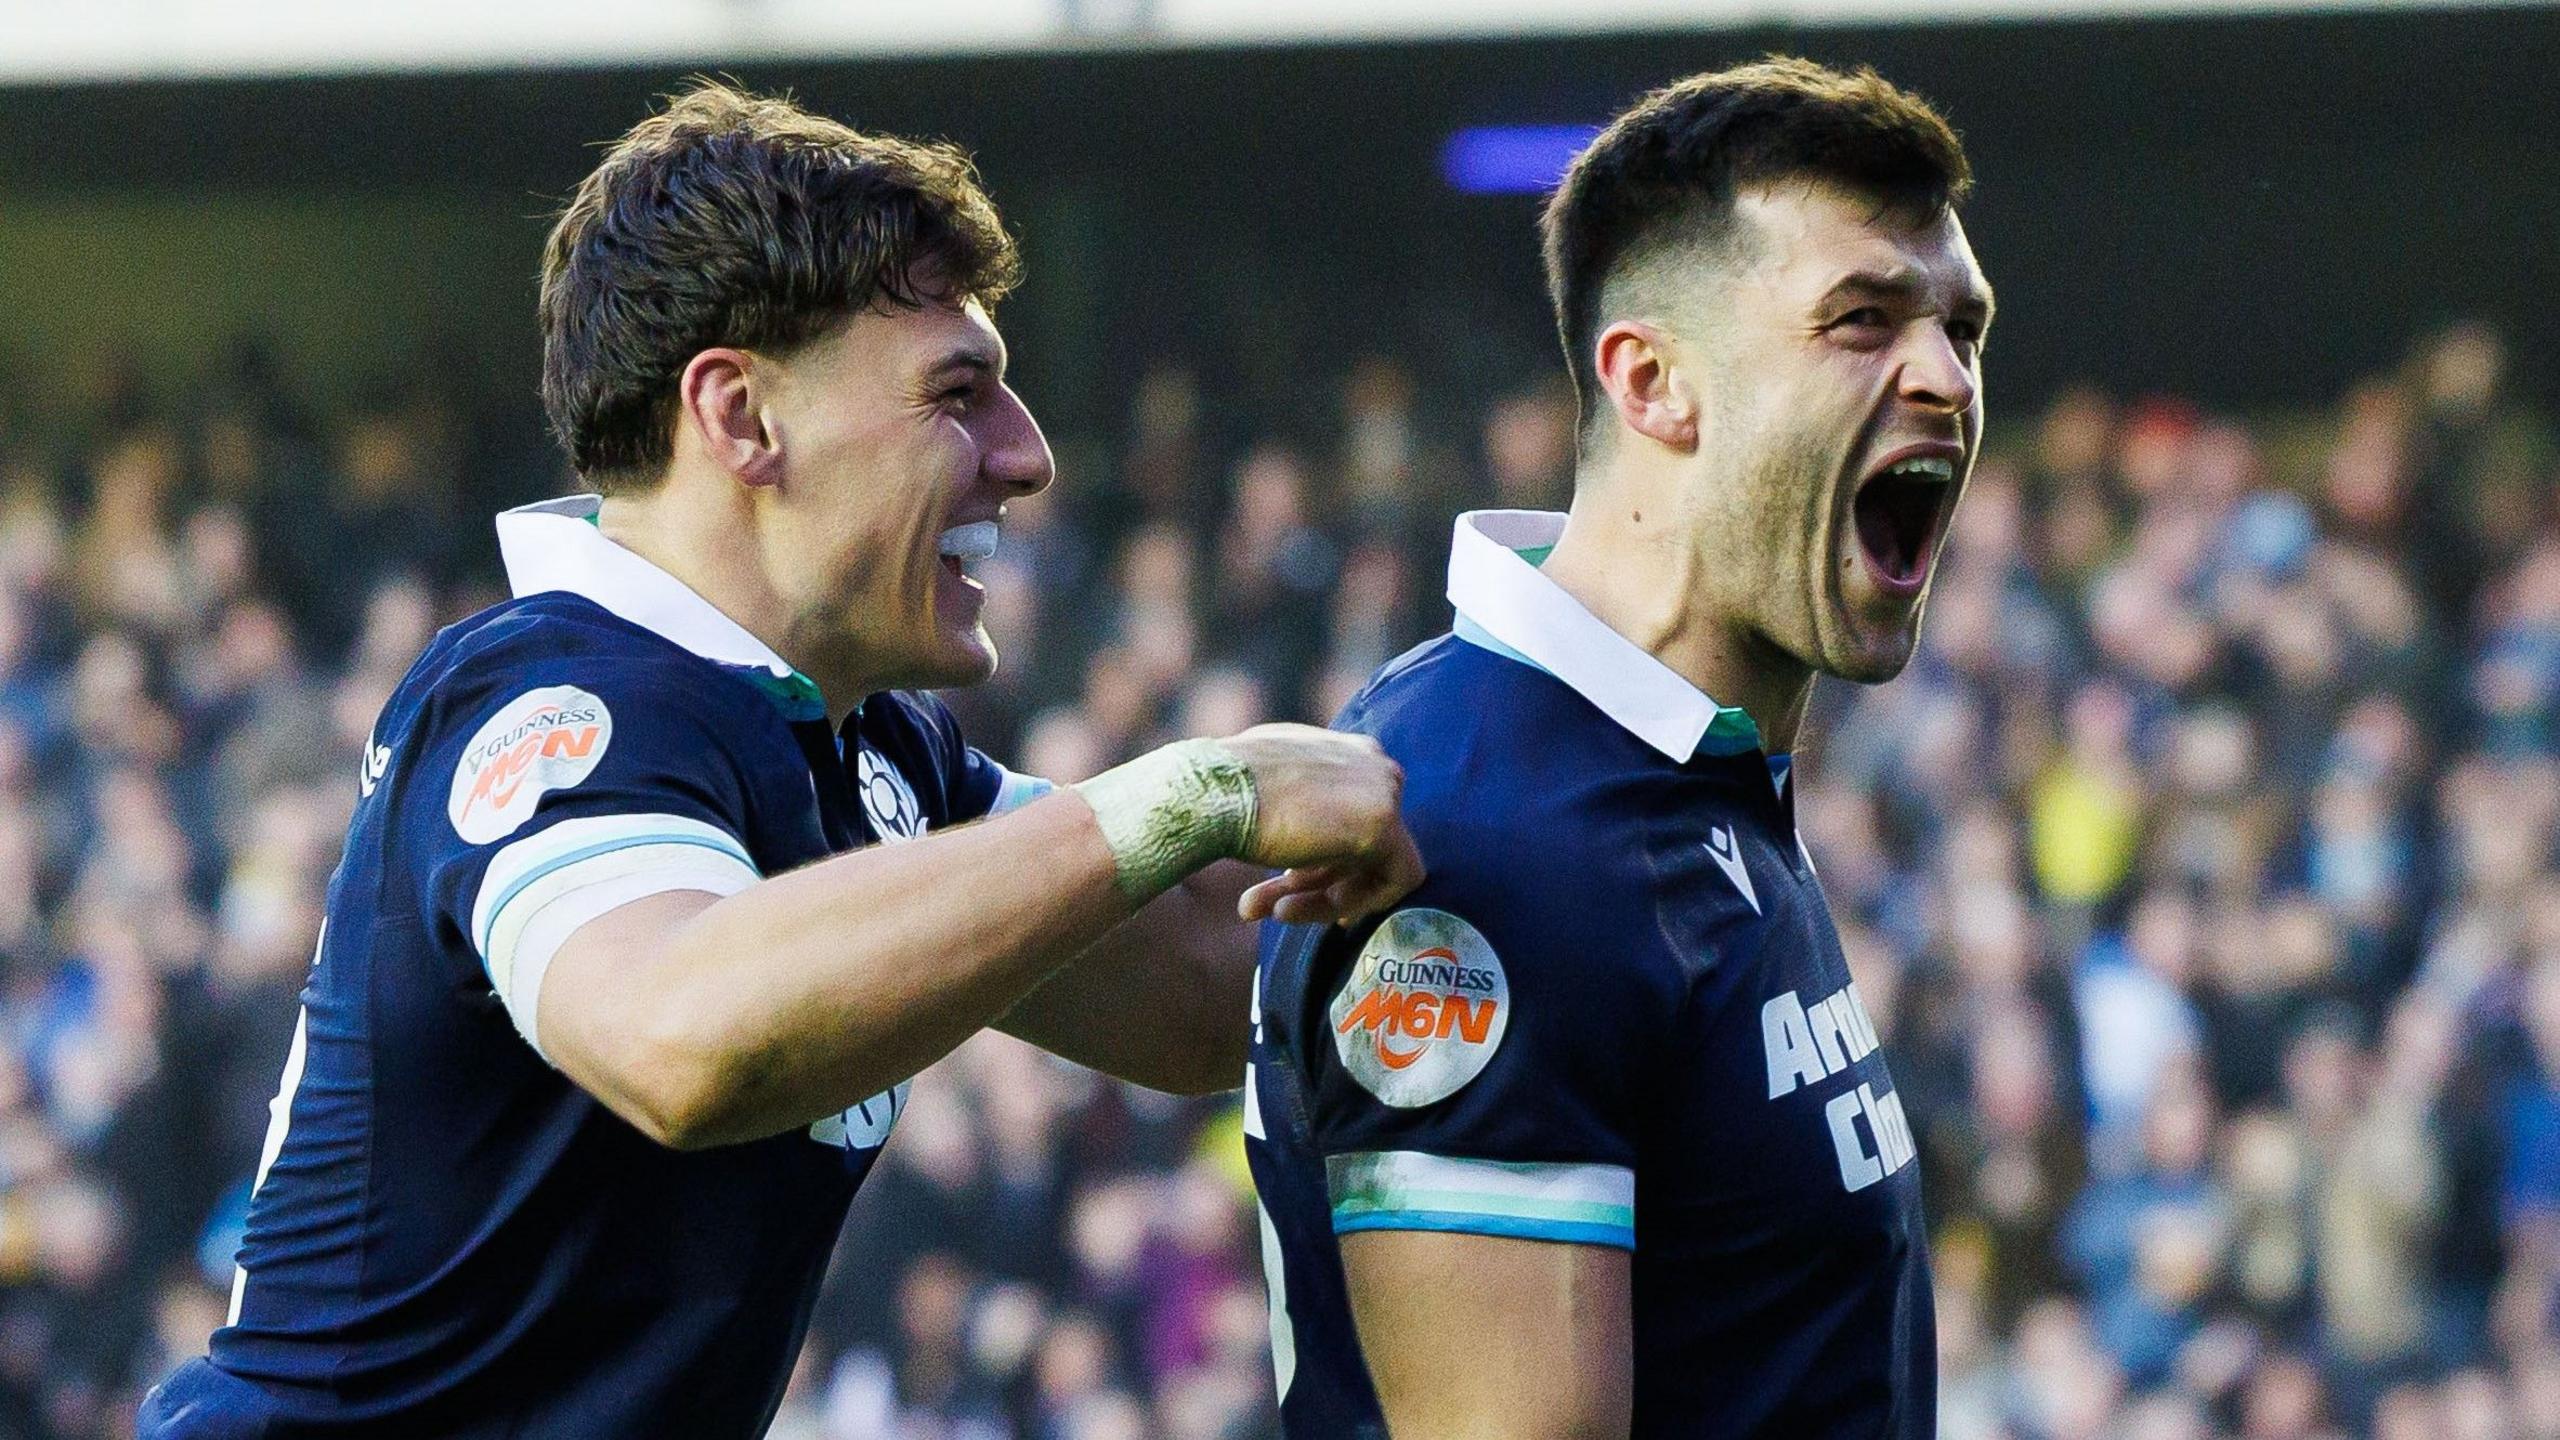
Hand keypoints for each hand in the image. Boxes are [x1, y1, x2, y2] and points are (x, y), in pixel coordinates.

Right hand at [1218, 724, 1423, 927]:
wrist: (1211, 792)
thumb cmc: (1224, 790)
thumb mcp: (1265, 785)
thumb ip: (1297, 802)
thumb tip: (1305, 839)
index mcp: (1345, 749)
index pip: (1351, 813)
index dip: (1326, 857)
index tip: (1295, 884)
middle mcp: (1373, 763)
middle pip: (1364, 842)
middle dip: (1319, 882)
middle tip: (1279, 907)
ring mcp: (1383, 792)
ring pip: (1375, 866)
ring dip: (1323, 900)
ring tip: (1273, 913)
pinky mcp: (1384, 826)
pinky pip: (1392, 881)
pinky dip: (1352, 904)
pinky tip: (1295, 910)